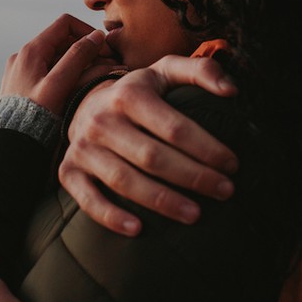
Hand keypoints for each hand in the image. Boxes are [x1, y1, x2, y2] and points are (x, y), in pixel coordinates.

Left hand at [0, 14, 114, 114]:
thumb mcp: (59, 85)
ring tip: (98, 77)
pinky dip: (68, 73)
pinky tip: (80, 88)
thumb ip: (77, 58)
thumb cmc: (33, 116)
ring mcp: (24, 70)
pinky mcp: (25, 84)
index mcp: (32, 50)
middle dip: (87, 49)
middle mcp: (25, 56)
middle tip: (108, 65)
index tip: (104, 49)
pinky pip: (51, 71)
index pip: (66, 24)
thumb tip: (97, 36)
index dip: (88, 32)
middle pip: (64, 40)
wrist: (8, 142)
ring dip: (80, 62)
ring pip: (59, 56)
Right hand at [59, 55, 239, 235]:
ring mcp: (83, 148)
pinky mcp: (69, 172)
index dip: (207, 148)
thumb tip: (231, 90)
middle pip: (153, 157)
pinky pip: (88, 200)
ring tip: (195, 215)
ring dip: (162, 201)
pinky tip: (138, 230)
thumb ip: (201, 71)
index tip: (232, 165)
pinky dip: (111, 217)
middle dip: (193, 177)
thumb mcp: (166, 72)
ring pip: (125, 181)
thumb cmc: (138, 93)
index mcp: (129, 94)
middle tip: (225, 191)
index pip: (174, 127)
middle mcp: (102, 120)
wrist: (85, 104)